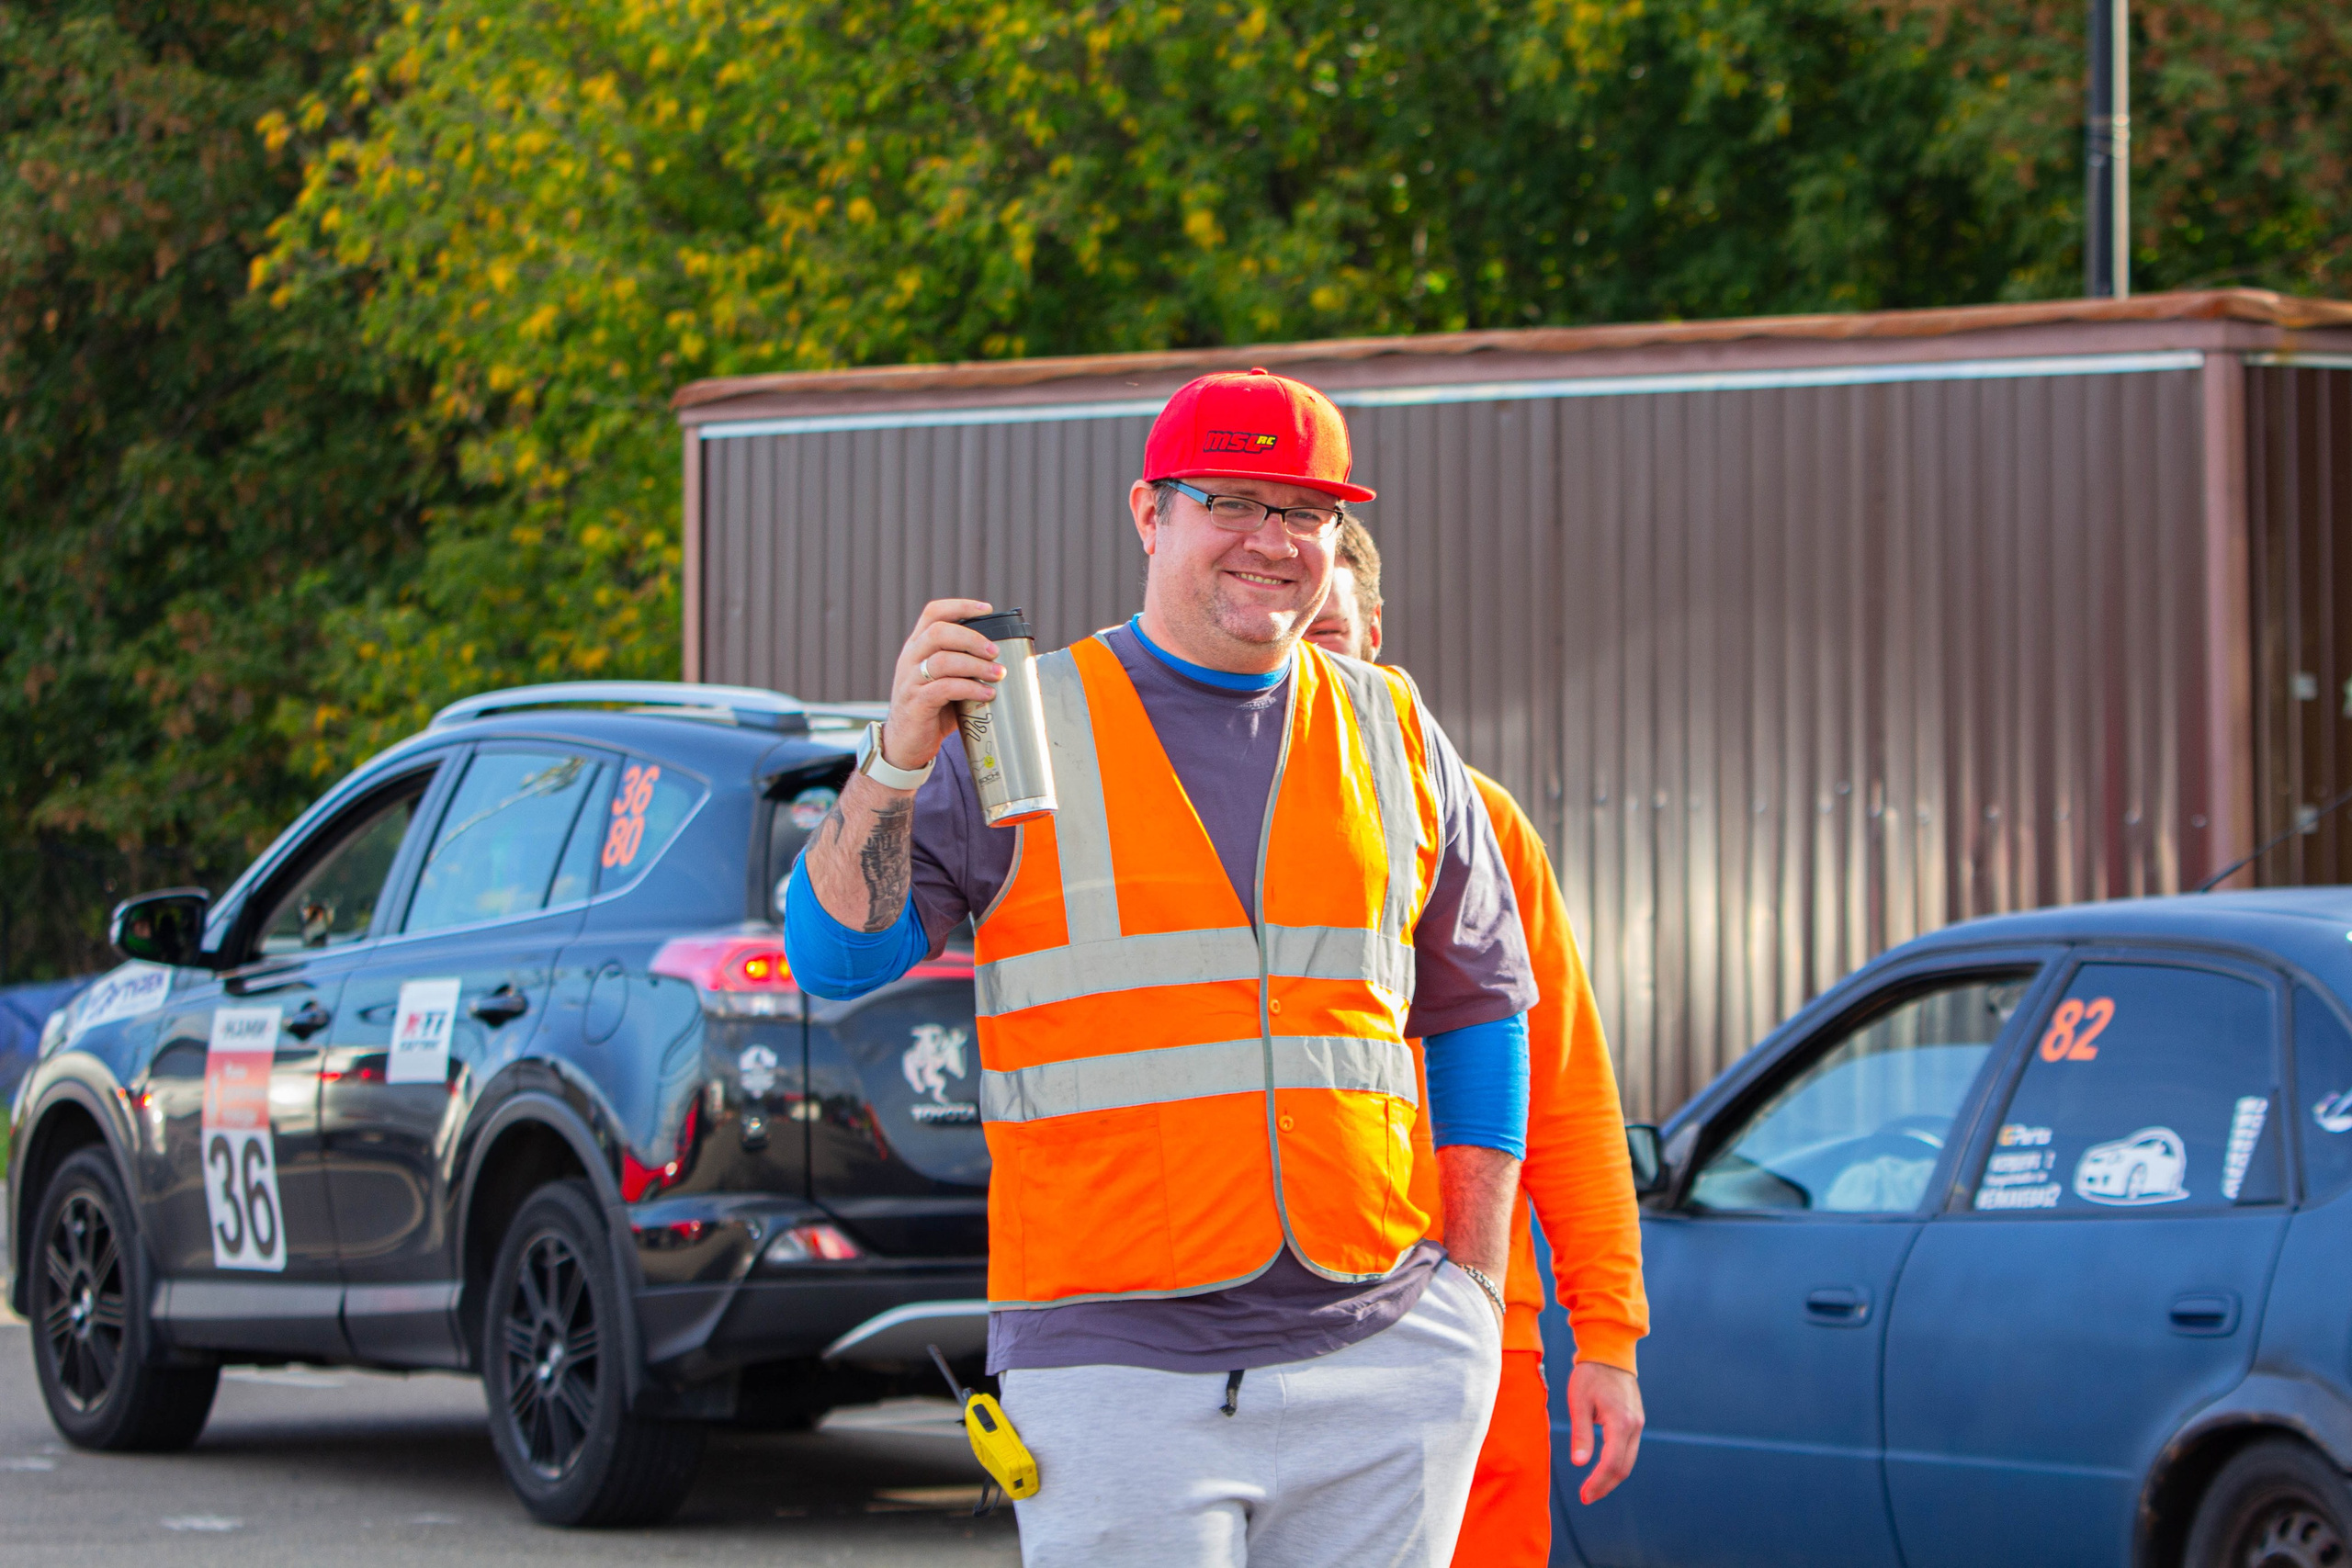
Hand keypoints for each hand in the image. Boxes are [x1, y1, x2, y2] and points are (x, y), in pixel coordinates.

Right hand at [880, 598, 1003, 775]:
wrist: (905, 744)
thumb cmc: (931, 710)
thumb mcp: (944, 680)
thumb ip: (963, 667)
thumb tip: (1004, 661)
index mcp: (918, 646)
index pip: (933, 613)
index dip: (960, 606)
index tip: (986, 609)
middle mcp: (911, 658)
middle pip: (939, 632)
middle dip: (972, 638)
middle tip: (995, 652)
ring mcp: (910, 680)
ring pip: (943, 660)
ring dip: (975, 665)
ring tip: (997, 674)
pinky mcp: (916, 703)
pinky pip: (944, 688)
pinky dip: (970, 689)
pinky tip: (987, 694)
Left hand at [1565, 1361, 1643, 1504]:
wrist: (1609, 1353)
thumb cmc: (1590, 1375)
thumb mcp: (1579, 1402)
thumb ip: (1581, 1433)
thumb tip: (1579, 1463)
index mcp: (1620, 1422)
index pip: (1612, 1463)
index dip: (1598, 1482)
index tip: (1584, 1495)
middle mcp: (1634, 1426)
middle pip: (1624, 1467)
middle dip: (1605, 1485)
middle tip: (1587, 1497)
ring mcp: (1638, 1423)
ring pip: (1628, 1460)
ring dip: (1612, 1477)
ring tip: (1593, 1487)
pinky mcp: (1636, 1420)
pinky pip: (1629, 1449)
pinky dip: (1617, 1463)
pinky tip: (1602, 1468)